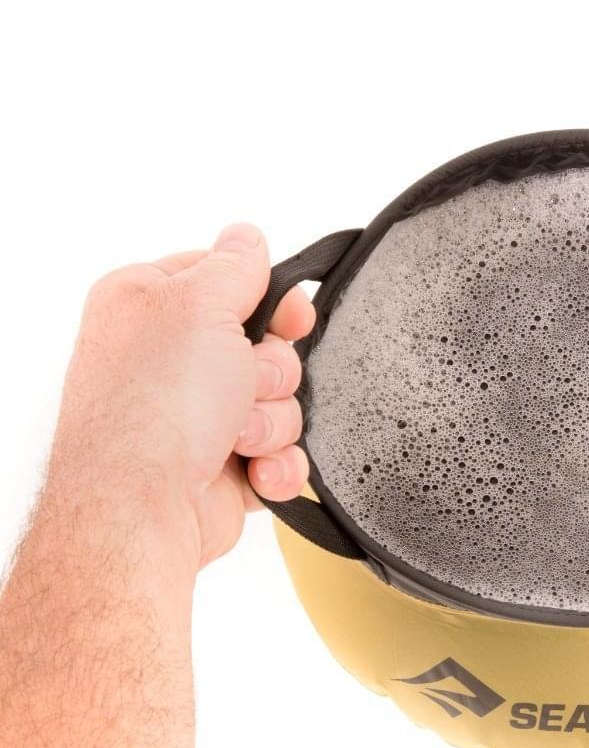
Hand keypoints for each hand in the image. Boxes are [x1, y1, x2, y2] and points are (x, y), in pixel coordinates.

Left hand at [53, 223, 313, 567]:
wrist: (143, 510)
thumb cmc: (154, 408)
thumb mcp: (200, 304)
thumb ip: (235, 264)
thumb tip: (248, 238)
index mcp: (149, 306)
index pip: (229, 280)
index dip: (269, 300)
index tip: (286, 317)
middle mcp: (169, 359)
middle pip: (267, 346)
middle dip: (272, 373)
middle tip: (244, 385)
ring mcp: (196, 415)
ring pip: (280, 402)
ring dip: (272, 423)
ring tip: (238, 438)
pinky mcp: (221, 464)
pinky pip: (279, 453)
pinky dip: (275, 464)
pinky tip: (252, 470)